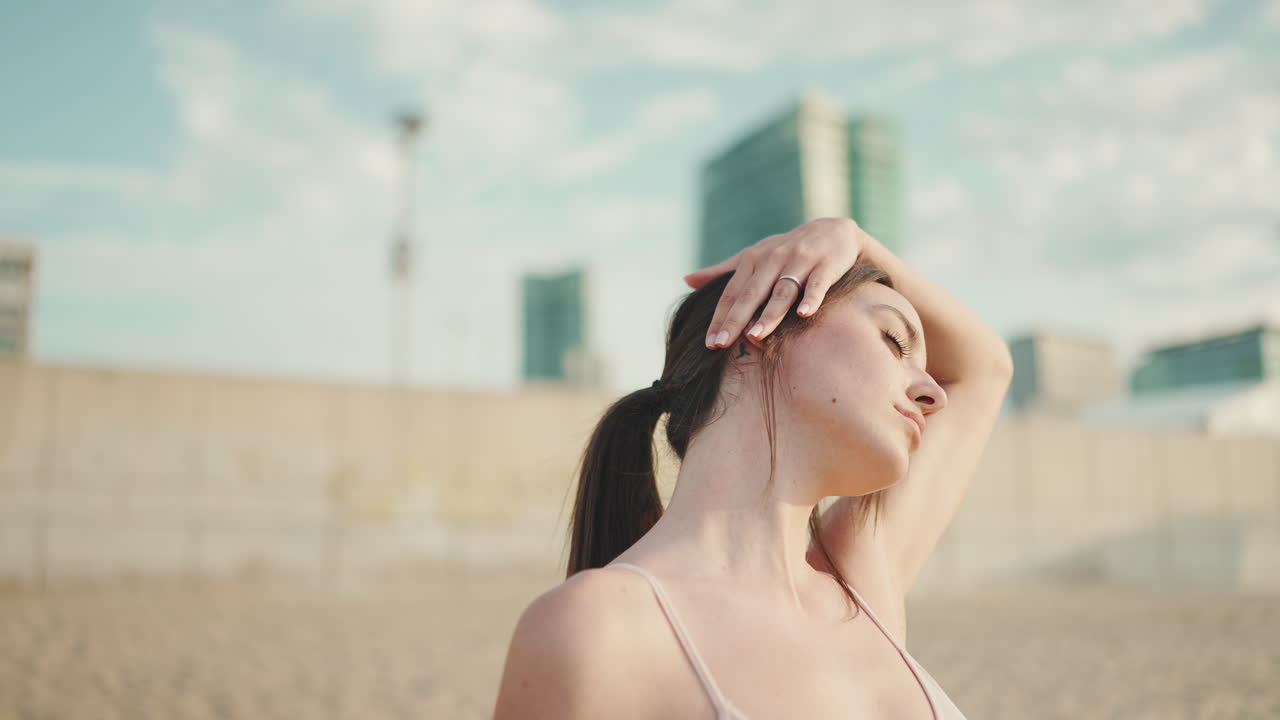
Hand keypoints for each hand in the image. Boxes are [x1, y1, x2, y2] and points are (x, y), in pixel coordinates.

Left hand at [683, 217, 865, 348]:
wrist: (833, 231)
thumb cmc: (787, 250)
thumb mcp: (754, 255)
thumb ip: (722, 271)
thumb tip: (686, 280)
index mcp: (753, 260)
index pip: (732, 293)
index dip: (720, 318)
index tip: (709, 343)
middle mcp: (773, 259)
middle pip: (752, 294)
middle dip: (736, 320)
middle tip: (722, 344)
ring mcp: (800, 261)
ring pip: (782, 291)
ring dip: (769, 314)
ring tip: (756, 336)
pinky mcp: (826, 265)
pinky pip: (817, 284)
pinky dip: (811, 298)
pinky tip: (804, 314)